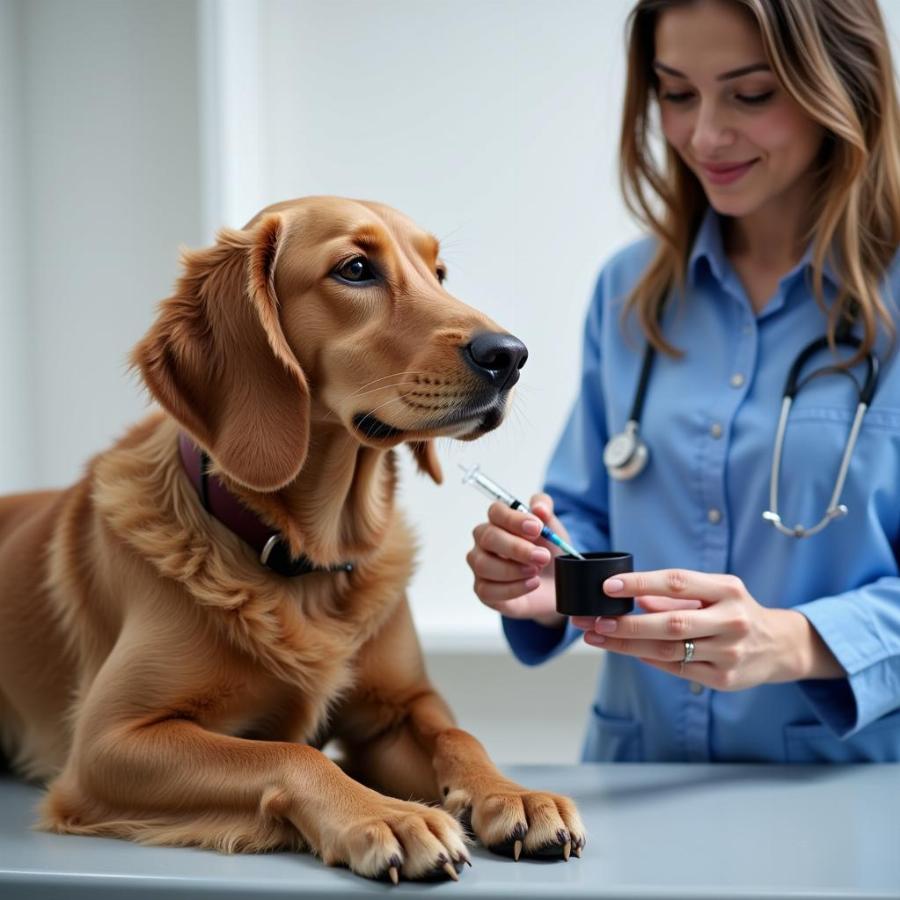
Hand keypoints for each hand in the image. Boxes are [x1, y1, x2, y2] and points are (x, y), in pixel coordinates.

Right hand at [466, 493, 568, 627]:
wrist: (555, 583)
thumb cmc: (547, 551)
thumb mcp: (552, 528)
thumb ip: (545, 510)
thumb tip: (539, 508)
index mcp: (498, 521)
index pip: (496, 512)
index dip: (514, 520)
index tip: (537, 528)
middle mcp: (484, 542)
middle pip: (488, 538)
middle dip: (517, 548)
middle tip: (541, 556)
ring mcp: (481, 566)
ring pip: (483, 565)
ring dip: (513, 570)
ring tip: (536, 571)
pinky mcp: (484, 591)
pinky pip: (488, 590)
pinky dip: (513, 588)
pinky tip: (531, 584)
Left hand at [571, 568, 843, 689]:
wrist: (779, 645)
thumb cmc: (734, 610)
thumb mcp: (713, 591)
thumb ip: (673, 594)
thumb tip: (632, 596)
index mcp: (727, 589)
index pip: (677, 582)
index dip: (640, 583)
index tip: (608, 586)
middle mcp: (731, 620)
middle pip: (669, 623)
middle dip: (625, 623)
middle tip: (593, 621)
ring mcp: (729, 652)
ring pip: (668, 650)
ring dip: (627, 645)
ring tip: (596, 637)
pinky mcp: (724, 678)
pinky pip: (677, 668)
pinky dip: (649, 659)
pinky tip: (626, 651)